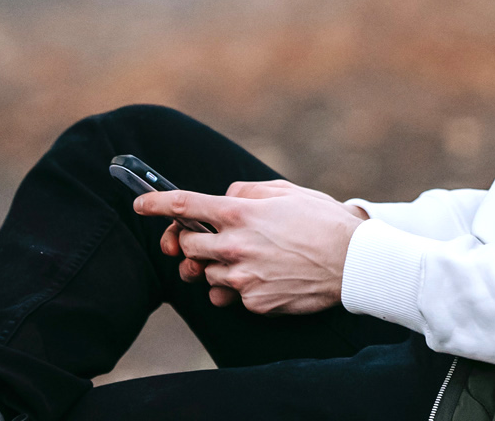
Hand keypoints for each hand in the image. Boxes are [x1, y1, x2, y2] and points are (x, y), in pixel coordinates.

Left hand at [140, 179, 368, 314]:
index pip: (184, 205)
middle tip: (206, 238)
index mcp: (241, 214)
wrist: (353, 262)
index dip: (155, 203)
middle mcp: (235, 245)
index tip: (140, 203)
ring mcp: (242, 277)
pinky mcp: (254, 302)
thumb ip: (248, 192)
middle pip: (187, 245)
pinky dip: (242, 286)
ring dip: (219, 265)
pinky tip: (266, 276)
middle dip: (191, 241)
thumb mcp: (288, 192)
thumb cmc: (323, 221)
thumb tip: (225, 198)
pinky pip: (232, 295)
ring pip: (207, 273)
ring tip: (249, 258)